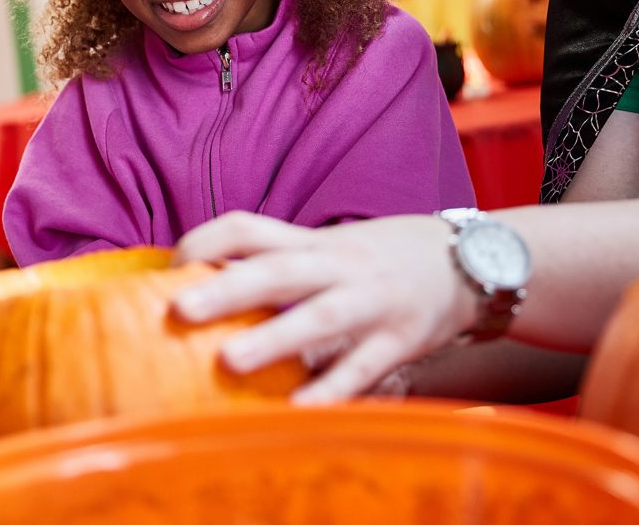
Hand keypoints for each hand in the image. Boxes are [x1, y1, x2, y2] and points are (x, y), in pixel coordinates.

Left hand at [171, 211, 476, 402]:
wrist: (468, 261)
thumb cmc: (378, 259)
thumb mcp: (329, 248)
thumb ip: (278, 263)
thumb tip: (205, 287)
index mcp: (313, 242)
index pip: (249, 227)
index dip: (205, 242)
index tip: (169, 267)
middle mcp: (338, 266)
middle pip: (277, 270)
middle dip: (226, 289)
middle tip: (177, 310)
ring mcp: (371, 302)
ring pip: (319, 318)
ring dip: (273, 339)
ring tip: (228, 363)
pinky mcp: (400, 340)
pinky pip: (362, 367)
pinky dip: (331, 390)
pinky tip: (298, 411)